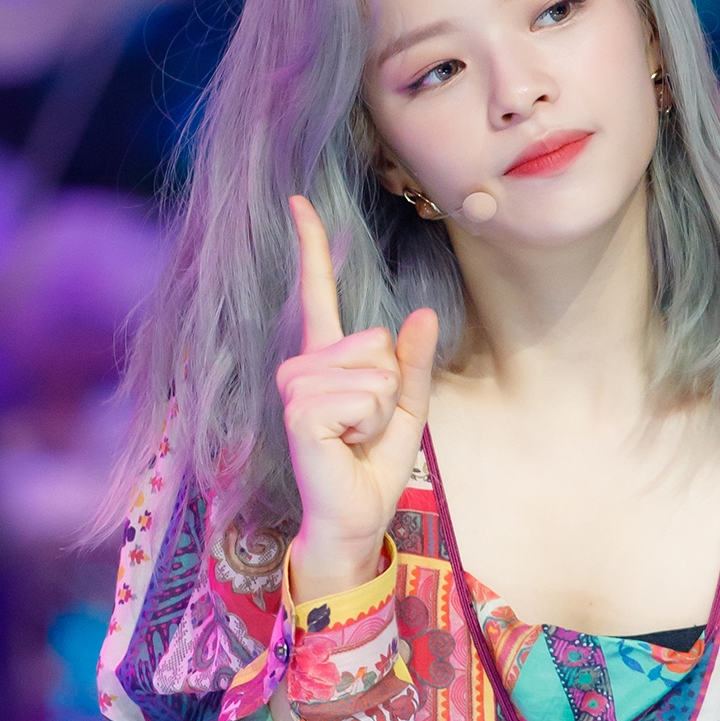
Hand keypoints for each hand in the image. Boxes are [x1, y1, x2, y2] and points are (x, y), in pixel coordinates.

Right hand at [277, 195, 438, 601]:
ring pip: (373, 369)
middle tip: (366, 428)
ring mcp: (296, 386)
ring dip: (380, 410)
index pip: (318, 292)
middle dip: (390, 386)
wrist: (355, 518)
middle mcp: (303, 365)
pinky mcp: (300, 410)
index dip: (312, 247)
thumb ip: (414, 365)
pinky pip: (363, 395)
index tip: (299, 202)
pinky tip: (344, 445)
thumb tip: (422, 314)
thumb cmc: (373, 467)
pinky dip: (369, 424)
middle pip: (375, 341)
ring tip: (354, 438)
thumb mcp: (408, 410)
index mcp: (327, 360)